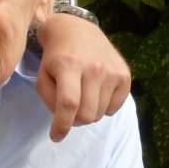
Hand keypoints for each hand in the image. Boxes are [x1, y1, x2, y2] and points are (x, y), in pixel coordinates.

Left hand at [36, 13, 130, 141]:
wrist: (77, 31)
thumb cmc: (56, 57)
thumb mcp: (43, 76)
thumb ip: (51, 100)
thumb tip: (66, 121)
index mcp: (69, 66)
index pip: (69, 104)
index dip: (62, 125)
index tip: (56, 136)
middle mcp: (94, 67)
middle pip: (87, 114)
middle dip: (75, 120)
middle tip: (69, 110)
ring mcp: (112, 71)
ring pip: (100, 114)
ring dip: (89, 113)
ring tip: (83, 96)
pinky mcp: (125, 75)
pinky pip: (115, 108)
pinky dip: (104, 107)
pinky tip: (97, 92)